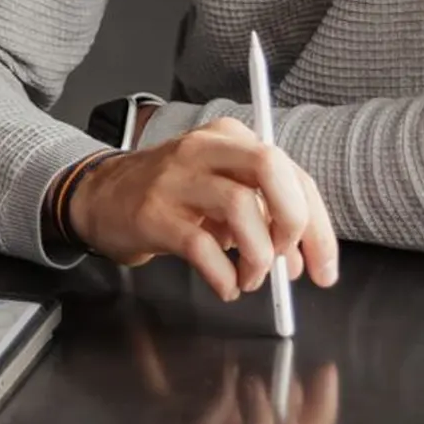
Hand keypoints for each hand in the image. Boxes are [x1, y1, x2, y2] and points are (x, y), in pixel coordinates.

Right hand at [67, 117, 339, 301]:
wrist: (99, 196)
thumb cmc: (172, 195)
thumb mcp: (219, 187)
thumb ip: (263, 213)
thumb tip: (303, 260)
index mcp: (229, 138)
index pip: (291, 173)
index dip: (318, 226)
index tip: (324, 269)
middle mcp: (205, 149)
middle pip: (271, 168)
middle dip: (294, 222)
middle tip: (290, 264)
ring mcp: (177, 179)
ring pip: (241, 208)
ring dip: (259, 258)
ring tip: (249, 279)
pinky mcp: (154, 213)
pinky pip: (203, 248)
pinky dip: (224, 276)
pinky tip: (224, 285)